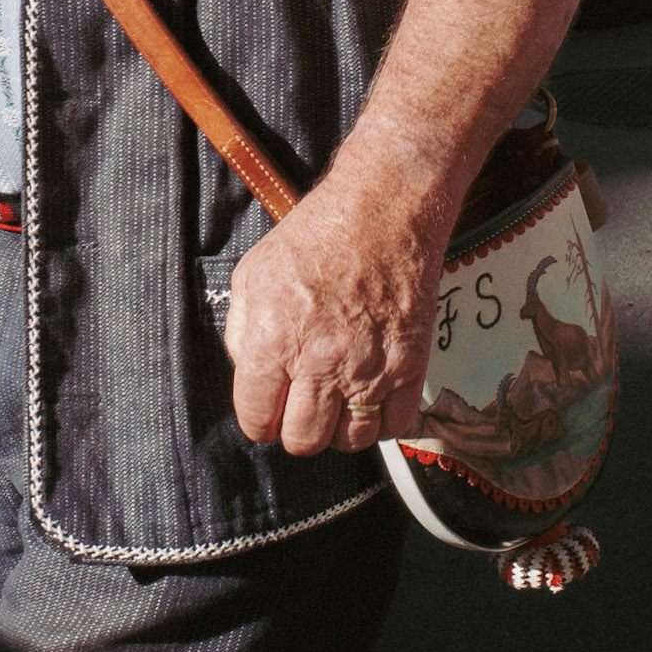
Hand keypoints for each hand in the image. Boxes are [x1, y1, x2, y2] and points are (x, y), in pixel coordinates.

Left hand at [223, 157, 448, 455]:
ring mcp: (369, 368)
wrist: (382, 211)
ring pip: (349, 441)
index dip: (258, 418)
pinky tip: (369, 394)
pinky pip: (393, 426)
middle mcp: (321, 361)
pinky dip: (380, 420)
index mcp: (275, 339)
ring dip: (338, 428)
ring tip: (335, 399)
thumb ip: (241, 333)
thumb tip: (248, 375)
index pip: (257, 419)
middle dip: (294, 428)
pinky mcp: (409, 366)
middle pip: (303, 439)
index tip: (266, 409)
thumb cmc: (316, 236)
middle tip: (299, 405)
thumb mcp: (252, 275)